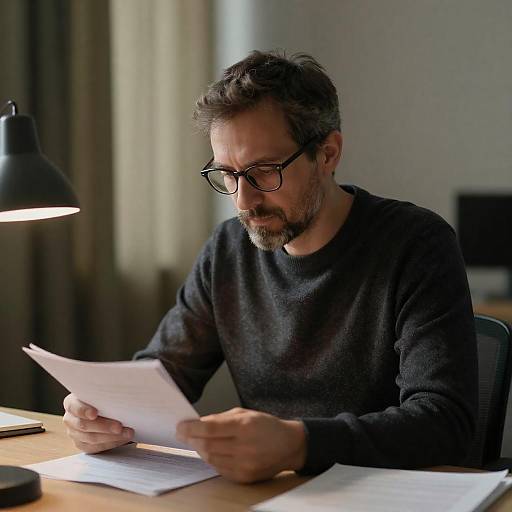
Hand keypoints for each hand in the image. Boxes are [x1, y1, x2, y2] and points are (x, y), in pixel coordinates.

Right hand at [62, 393, 133, 452]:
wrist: (104, 409)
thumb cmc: (104, 398)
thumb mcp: (102, 393)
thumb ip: (105, 395)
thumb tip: (120, 396)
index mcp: (71, 403)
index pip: (74, 406)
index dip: (83, 410)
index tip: (94, 414)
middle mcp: (70, 419)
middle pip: (84, 425)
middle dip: (104, 427)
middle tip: (119, 427)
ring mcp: (74, 433)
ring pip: (91, 438)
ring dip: (111, 437)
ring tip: (127, 433)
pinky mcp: (82, 444)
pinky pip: (96, 447)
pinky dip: (111, 443)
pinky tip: (122, 438)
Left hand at [176, 407, 305, 482]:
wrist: (289, 445)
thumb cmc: (266, 426)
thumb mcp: (245, 413)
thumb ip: (221, 418)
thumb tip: (198, 423)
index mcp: (245, 426)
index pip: (210, 429)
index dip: (191, 428)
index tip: (180, 426)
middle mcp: (245, 446)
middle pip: (207, 445)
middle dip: (191, 439)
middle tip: (184, 434)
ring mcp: (245, 464)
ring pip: (211, 458)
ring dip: (200, 449)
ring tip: (198, 441)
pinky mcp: (244, 477)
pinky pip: (219, 469)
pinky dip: (212, 459)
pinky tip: (212, 451)